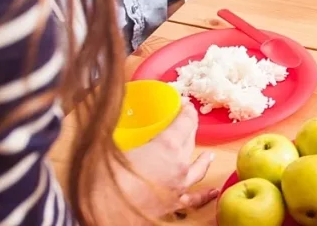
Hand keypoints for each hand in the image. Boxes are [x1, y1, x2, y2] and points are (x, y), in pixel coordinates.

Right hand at [100, 103, 217, 222]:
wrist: (103, 217)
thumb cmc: (102, 181)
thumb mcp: (106, 148)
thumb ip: (111, 132)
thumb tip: (102, 116)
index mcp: (166, 146)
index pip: (185, 122)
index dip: (187, 110)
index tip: (184, 103)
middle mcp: (179, 166)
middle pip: (190, 142)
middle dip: (188, 129)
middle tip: (184, 122)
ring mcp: (179, 187)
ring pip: (196, 169)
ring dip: (202, 160)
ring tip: (208, 155)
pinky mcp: (173, 205)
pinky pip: (194, 199)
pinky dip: (204, 195)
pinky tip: (214, 193)